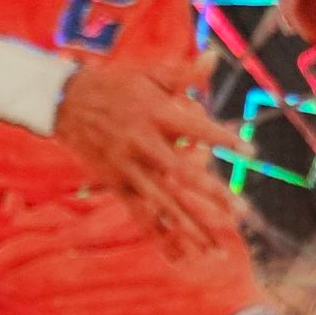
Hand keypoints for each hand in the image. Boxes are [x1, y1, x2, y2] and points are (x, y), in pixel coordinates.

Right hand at [53, 55, 233, 256]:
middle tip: (242, 213)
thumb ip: (184, 73)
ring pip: (164, 205)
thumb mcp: (149, 74)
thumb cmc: (115, 84)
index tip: (250, 152)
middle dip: (214, 196)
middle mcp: (143, 144)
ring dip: (192, 228)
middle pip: (183, 175)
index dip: (223, 139)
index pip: (197, 129)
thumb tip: (214, 56)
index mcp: (155, 114)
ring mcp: (129, 169)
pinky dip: (161, 238)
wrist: (65, 101)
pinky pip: (142, 216)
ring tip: (217, 250)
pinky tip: (180, 259)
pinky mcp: (117, 185)